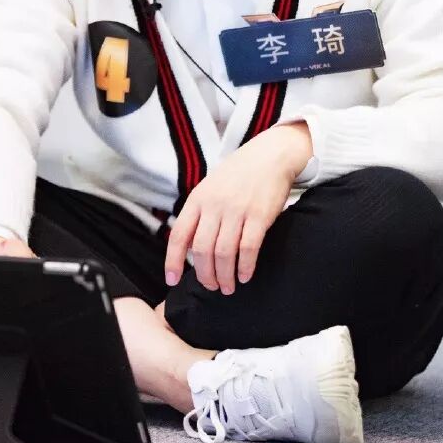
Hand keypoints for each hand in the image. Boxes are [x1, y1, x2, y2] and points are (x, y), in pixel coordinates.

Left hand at [164, 122, 311, 294]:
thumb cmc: (239, 173)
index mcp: (198, 198)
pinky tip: (245, 276)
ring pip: (224, 253)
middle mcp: (214, 205)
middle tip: (211, 287)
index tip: (172, 280)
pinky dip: (245, 267)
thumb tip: (189, 246)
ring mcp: (237, 210)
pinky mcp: (259, 215)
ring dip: (224, 276)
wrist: (270, 155)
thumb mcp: (210, 187)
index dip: (173, 261)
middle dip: (205, 275)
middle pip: (202, 250)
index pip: (179, 235)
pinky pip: (248, 248)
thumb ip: (200, 213)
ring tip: (227, 287)